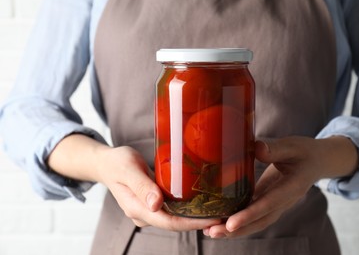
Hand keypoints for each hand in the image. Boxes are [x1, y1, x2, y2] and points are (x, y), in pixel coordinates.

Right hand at [48, 135, 219, 230]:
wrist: (106, 163)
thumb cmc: (117, 162)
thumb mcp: (127, 168)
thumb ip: (141, 185)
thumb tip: (156, 205)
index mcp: (137, 208)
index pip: (169, 222)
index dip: (192, 223)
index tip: (214, 219)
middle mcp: (145, 213)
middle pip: (176, 223)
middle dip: (199, 222)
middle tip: (224, 215)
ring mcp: (149, 210)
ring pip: (176, 218)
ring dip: (196, 217)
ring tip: (219, 210)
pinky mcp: (153, 203)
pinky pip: (173, 209)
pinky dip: (188, 208)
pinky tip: (203, 202)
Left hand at [203, 136, 357, 237]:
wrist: (317, 161)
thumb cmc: (305, 151)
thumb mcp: (293, 146)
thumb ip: (276, 149)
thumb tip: (256, 148)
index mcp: (291, 188)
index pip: (268, 204)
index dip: (249, 215)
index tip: (231, 224)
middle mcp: (284, 201)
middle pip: (260, 221)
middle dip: (236, 229)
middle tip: (212, 232)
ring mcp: (277, 204)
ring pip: (256, 222)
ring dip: (234, 229)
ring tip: (210, 232)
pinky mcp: (269, 201)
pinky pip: (254, 214)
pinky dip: (238, 220)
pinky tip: (220, 221)